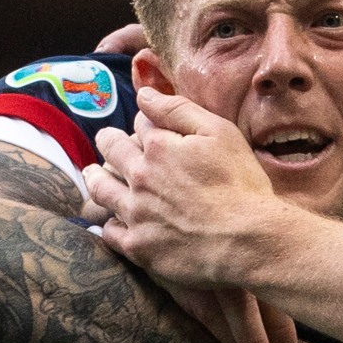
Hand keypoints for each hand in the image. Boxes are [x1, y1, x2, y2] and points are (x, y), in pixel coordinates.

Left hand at [88, 89, 308, 342]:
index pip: (140, 124)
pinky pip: (109, 231)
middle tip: (107, 142)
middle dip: (109, 143)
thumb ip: (178, 109)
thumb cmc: (241, 185)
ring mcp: (136, 214)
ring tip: (94, 175)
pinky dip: (108, 221)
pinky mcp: (138, 247)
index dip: (145, 123)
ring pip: (101, 190)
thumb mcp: (219, 133)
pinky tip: (111, 220)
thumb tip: (143, 94)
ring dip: (96, 178)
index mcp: (158, 146)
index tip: (147, 129)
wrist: (248, 242)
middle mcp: (140, 177)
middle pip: (112, 152)